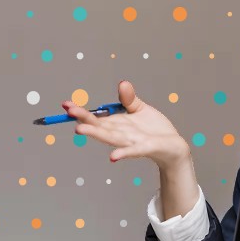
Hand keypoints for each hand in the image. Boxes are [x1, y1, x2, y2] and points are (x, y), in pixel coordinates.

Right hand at [64, 80, 190, 169]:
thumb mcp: (140, 109)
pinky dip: (122, 154)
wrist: (172, 146)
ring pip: (110, 138)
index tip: (66, 105)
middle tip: (68, 112)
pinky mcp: (144, 148)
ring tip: (79, 130)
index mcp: (117, 124)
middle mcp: (120, 134)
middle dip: (84, 119)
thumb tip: (122, 83)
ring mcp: (130, 142)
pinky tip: (113, 157)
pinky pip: (132, 151)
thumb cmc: (154, 129)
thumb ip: (129, 99)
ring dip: (95, 134)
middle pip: (99, 126)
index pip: (95, 117)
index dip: (81, 112)